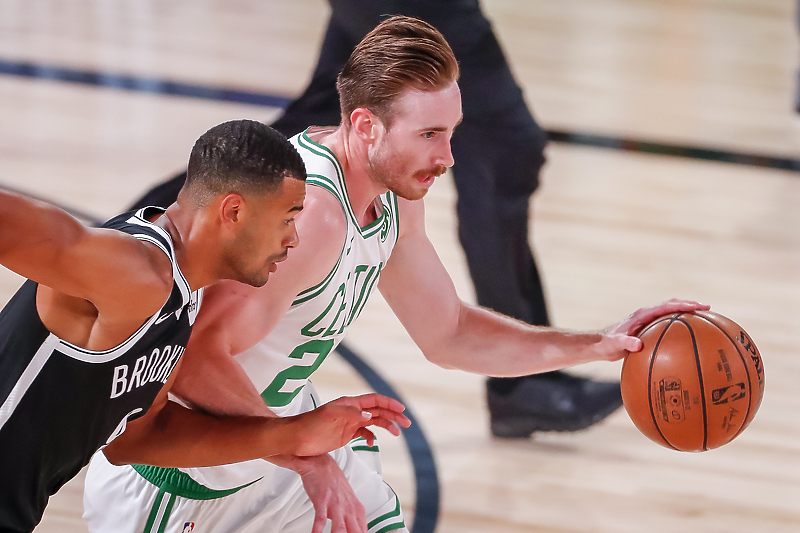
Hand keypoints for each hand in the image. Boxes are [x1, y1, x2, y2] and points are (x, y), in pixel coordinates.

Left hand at [291, 393, 410, 456]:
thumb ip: (351, 414)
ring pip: (373, 422)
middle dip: (393, 416)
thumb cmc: (310, 424)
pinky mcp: (345, 434)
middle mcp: (352, 411)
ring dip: (386, 425)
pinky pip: (363, 433)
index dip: (389, 404)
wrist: (295, 439)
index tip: (402, 410)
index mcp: (349, 403)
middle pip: (378, 411)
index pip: (374, 400)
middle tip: (406, 424)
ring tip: (397, 433)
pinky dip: (371, 437)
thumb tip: (370, 415)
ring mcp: (349, 423)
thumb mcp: (330, 416)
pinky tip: (372, 442)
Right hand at [293, 454, 365, 532]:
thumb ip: (352, 517)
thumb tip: (355, 529)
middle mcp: (348, 508)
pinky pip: (320, 518)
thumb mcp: (348, 501)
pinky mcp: (322, 500)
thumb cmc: (333, 482)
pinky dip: (318, 529)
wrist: (321, 464)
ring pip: (340, 528)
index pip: (363, 531)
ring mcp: (336, 504)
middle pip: (354, 532)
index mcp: (356, 509)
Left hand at [600, 298, 710, 357]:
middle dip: (689, 305)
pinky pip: (666, 324)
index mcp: (642, 315)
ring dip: (685, 312)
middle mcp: (646, 314)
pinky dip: (678, 325)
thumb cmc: (607, 344)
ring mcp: (647, 320)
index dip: (682, 305)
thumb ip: (625, 343)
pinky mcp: (647, 328)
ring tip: (704, 318)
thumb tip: (638, 345)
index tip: (698, 306)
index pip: (666, 306)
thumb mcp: (615, 345)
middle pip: (671, 305)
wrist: (599, 344)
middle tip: (708, 308)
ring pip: (670, 312)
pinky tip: (688, 337)